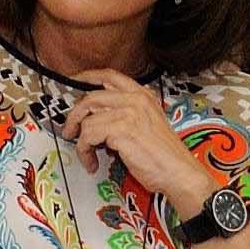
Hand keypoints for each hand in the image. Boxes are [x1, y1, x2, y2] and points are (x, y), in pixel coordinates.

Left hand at [57, 74, 215, 208]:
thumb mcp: (147, 126)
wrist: (178, 172)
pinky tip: (93, 163)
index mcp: (143, 95)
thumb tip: (96, 120)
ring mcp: (129, 113)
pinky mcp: (121, 129)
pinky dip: (85, 152)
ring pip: (87, 120)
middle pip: (91, 98)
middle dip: (75, 116)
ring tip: (88, 156)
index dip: (87, 77)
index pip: (109, 76)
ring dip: (81, 142)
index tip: (73, 81)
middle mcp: (135, 100)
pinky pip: (88, 136)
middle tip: (70, 131)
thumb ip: (124, 116)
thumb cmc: (164, 156)